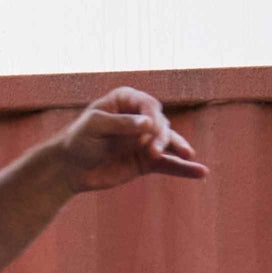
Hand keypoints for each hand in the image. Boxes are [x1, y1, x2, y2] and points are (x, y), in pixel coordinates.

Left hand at [54, 87, 207, 194]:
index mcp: (126, 100)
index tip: (149, 129)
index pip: (148, 105)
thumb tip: (148, 123)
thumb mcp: (94, 127)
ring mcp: (144, 140)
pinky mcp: (145, 161)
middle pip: (161, 123)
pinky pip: (169, 164)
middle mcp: (139, 118)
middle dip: (161, 135)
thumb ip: (120, 124)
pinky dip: (184, 169)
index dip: (152, 116)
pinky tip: (201, 172)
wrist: (70, 169)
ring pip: (169, 142)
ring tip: (187, 155)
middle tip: (153, 150)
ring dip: (177, 148)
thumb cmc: (78, 141)